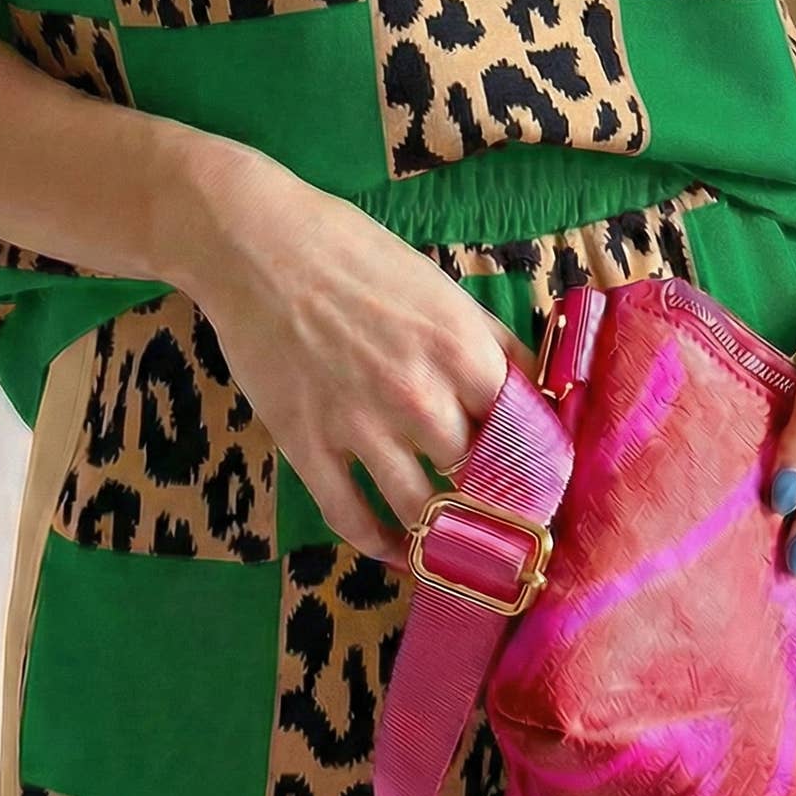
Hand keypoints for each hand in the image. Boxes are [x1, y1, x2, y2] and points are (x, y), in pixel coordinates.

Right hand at [175, 146, 536, 567]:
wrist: (256, 245)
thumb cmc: (353, 253)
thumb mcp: (440, 287)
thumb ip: (489, 342)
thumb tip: (536, 390)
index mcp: (464, 351)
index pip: (528, 433)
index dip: (537, 463)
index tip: (540, 482)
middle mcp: (422, 397)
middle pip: (481, 477)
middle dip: (489, 494)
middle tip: (495, 510)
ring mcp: (362, 427)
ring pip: (425, 511)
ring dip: (443, 532)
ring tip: (454, 542)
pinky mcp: (308, 446)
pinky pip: (353, 518)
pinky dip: (379, 545)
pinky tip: (395, 550)